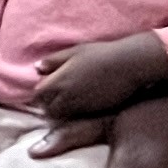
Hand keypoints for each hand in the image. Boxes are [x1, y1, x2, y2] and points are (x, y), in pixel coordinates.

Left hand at [30, 31, 167, 122]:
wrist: (130, 64)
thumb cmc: (101, 54)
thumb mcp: (75, 52)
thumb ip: (54, 61)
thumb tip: (37, 68)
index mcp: (59, 81)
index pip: (38, 95)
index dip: (40, 94)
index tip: (46, 90)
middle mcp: (67, 96)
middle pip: (49, 109)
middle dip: (49, 105)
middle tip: (57, 98)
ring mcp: (82, 106)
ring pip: (64, 115)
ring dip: (63, 110)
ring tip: (71, 101)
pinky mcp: (96, 111)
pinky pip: (80, 116)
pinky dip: (78, 112)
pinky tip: (85, 102)